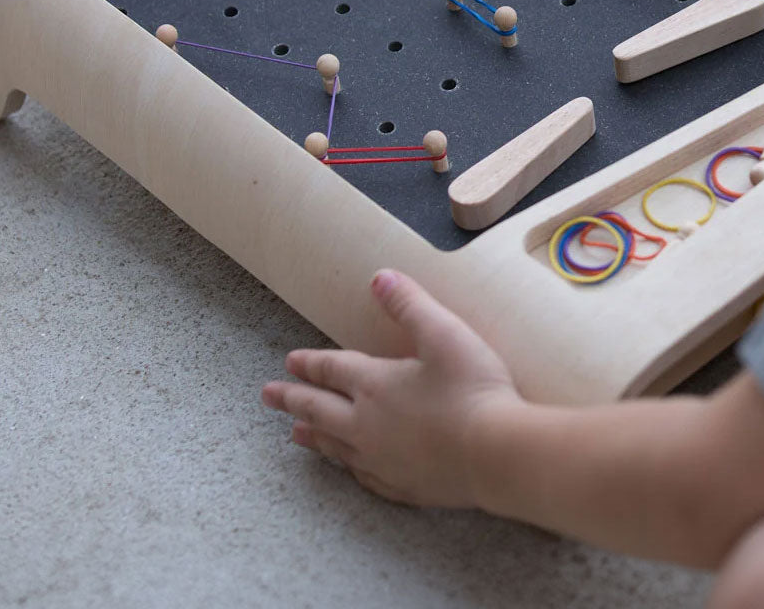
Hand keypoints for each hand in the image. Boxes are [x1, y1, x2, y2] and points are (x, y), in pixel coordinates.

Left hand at [261, 270, 519, 506]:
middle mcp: (367, 424)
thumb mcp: (443, 333)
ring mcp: (382, 460)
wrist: (496, 454)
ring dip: (312, 437)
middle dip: (292, 400)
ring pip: (334, 447)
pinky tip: (350, 468)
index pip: (332, 370)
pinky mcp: (402, 486)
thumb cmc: (472, 389)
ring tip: (295, 436)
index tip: (288, 362)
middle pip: (319, 410)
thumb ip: (410, 304)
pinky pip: (362, 476)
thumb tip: (380, 277)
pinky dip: (347, 467)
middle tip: (268, 397)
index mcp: (375, 384)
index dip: (310, 363)